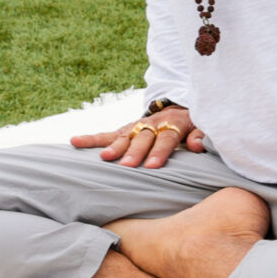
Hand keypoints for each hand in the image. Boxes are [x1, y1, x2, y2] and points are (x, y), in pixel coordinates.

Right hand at [71, 107, 203, 167]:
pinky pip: (106, 134)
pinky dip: (91, 139)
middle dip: (134, 152)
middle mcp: (152, 123)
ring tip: (104, 158)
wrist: (178, 111)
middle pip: (142, 138)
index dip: (159, 151)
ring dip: (114, 147)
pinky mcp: (124, 130)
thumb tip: (196, 145)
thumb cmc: (192, 126)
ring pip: (124, 136)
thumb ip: (200, 135)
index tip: (153, 166)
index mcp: (173, 123)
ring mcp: (136, 126)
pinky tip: (74, 142)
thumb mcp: (202, 127)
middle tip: (128, 166)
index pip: (166, 138)